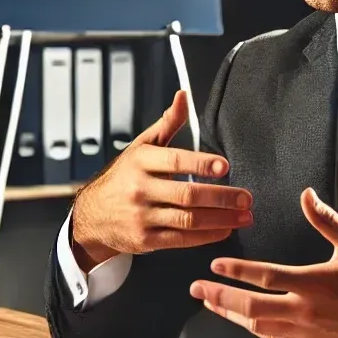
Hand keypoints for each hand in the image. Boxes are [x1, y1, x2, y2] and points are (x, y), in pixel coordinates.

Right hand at [68, 90, 253, 267]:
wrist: (92, 216)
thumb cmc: (123, 177)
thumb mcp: (140, 147)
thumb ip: (167, 124)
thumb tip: (184, 96)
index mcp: (140, 161)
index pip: (175, 161)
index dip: (201, 164)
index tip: (225, 166)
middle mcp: (139, 189)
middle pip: (187, 194)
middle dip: (221, 197)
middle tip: (246, 197)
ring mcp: (142, 217)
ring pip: (188, 219)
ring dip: (221, 219)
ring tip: (244, 215)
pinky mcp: (146, 240)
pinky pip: (182, 239)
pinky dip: (207, 236)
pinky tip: (226, 229)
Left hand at [190, 188, 337, 337]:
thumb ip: (327, 222)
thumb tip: (306, 196)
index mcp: (315, 283)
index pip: (265, 276)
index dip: (237, 270)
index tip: (215, 264)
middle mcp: (305, 311)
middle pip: (250, 306)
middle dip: (219, 297)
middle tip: (197, 289)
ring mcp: (305, 333)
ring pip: (257, 325)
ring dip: (230, 314)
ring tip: (210, 303)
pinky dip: (253, 328)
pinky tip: (241, 320)